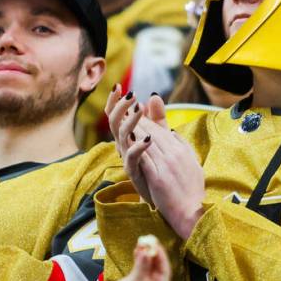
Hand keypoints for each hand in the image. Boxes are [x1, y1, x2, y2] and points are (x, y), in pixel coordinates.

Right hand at [96, 235, 170, 280]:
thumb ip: (141, 267)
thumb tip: (146, 252)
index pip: (165, 270)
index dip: (161, 257)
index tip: (156, 245)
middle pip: (157, 265)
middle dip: (152, 252)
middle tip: (148, 240)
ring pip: (148, 264)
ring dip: (145, 253)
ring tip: (140, 242)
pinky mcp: (137, 279)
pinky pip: (140, 266)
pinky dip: (139, 257)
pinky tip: (136, 249)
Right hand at [105, 85, 153, 203]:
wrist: (166, 194)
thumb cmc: (160, 165)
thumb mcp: (160, 138)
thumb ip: (157, 118)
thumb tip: (153, 96)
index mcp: (129, 137)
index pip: (116, 116)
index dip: (114, 101)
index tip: (118, 86)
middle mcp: (124, 146)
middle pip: (114, 123)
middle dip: (120, 107)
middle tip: (131, 95)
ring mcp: (128, 159)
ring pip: (121, 137)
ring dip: (129, 122)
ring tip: (138, 110)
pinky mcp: (135, 172)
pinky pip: (132, 158)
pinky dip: (138, 146)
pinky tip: (148, 138)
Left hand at [125, 109, 205, 239]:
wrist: (193, 213)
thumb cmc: (192, 192)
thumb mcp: (192, 164)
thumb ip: (183, 147)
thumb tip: (173, 133)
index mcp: (183, 151)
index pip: (163, 131)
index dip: (149, 121)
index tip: (137, 113)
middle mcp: (176, 154)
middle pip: (154, 133)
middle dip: (139, 121)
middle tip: (126, 110)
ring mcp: (167, 165)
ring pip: (148, 142)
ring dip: (134, 129)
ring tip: (123, 119)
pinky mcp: (159, 177)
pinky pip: (144, 158)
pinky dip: (135, 147)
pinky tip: (125, 139)